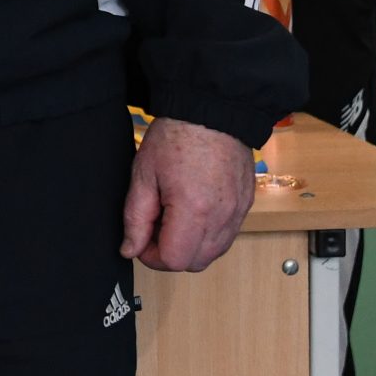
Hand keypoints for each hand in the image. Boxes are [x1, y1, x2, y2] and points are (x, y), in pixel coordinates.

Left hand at [120, 117, 255, 272]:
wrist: (211, 112)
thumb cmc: (177, 137)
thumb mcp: (143, 175)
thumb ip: (135, 218)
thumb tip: (130, 249)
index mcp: (194, 209)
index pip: (174, 260)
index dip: (152, 256)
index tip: (140, 241)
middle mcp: (222, 217)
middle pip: (195, 263)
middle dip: (170, 254)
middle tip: (154, 228)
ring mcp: (238, 212)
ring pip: (213, 253)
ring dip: (190, 247)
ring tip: (173, 217)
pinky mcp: (245, 205)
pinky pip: (226, 236)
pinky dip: (207, 235)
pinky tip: (192, 212)